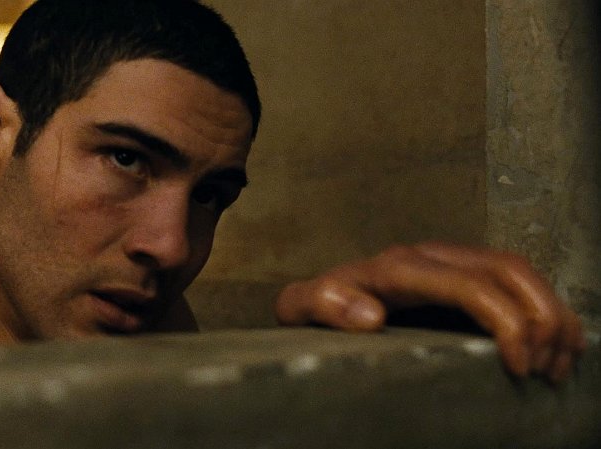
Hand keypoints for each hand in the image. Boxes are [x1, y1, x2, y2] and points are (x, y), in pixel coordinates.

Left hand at [275, 242, 585, 381]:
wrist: (321, 293)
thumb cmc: (316, 305)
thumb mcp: (301, 307)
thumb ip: (322, 304)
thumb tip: (371, 317)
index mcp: (398, 266)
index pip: (468, 284)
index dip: (504, 321)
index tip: (516, 365)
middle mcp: (431, 255)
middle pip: (506, 270)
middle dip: (539, 318)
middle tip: (543, 370)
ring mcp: (451, 260)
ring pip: (520, 271)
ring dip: (551, 313)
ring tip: (556, 365)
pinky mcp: (465, 273)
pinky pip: (518, 279)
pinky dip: (546, 308)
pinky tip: (556, 346)